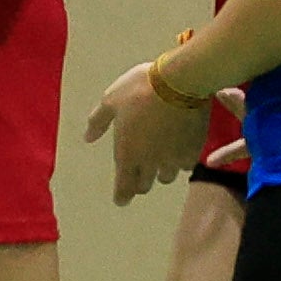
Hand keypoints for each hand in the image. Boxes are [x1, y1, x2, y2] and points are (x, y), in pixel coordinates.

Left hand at [83, 56, 202, 205]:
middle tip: (138, 172)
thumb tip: (87, 138)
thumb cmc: (139, 89)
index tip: (121, 199)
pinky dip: (181, 161)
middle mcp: (150, 163)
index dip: (121, 196)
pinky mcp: (193, 150)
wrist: (179, 81)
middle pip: (144, 185)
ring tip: (160, 158)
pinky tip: (180, 149)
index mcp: (127, 154)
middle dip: (139, 181)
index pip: (123, 189)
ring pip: (166, 177)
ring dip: (161, 171)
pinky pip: (186, 165)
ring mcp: (173, 158)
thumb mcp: (111, 100)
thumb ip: (98, 122)